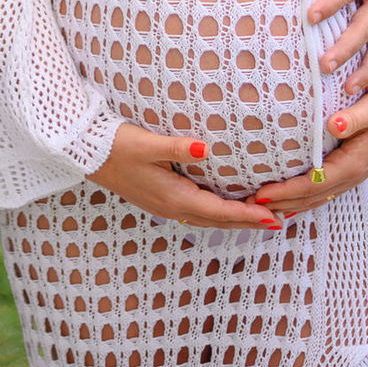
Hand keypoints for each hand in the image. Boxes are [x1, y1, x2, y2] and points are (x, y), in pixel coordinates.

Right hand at [90, 124, 285, 231]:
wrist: (87, 154)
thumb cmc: (117, 145)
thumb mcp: (147, 144)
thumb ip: (177, 147)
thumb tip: (205, 148)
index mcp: (174, 198)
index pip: (220, 212)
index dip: (250, 215)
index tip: (275, 218)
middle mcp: (173, 208)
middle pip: (220, 221)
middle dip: (250, 222)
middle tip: (280, 220)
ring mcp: (166, 207)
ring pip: (210, 220)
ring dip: (236, 220)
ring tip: (261, 216)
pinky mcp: (161, 200)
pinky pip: (198, 213)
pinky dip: (219, 213)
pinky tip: (226, 205)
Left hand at [250, 65, 367, 219]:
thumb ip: (353, 118)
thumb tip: (333, 124)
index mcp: (353, 163)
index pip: (312, 184)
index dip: (286, 191)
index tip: (260, 194)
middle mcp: (352, 174)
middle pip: (311, 197)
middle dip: (280, 204)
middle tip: (248, 206)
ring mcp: (352, 174)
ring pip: (316, 197)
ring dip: (289, 204)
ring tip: (260, 207)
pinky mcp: (351, 169)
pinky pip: (322, 190)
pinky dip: (303, 196)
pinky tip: (287, 197)